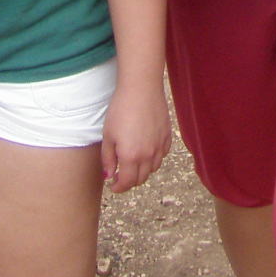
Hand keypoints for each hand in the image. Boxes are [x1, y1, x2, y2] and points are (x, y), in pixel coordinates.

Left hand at [99, 77, 169, 192]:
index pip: (127, 182)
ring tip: (133, 162)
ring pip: (153, 168)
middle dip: (130, 181)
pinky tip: (147, 150)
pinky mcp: (167, 136)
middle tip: (121, 175)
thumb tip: (109, 175)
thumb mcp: (108, 135)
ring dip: (142, 170)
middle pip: (141, 179)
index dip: (119, 187)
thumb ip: (108, 158)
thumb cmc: (121, 109)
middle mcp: (148, 155)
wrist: (141, 89)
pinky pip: (162, 154)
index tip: (113, 185)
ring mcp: (160, 146)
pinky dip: (154, 158)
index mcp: (131, 157)